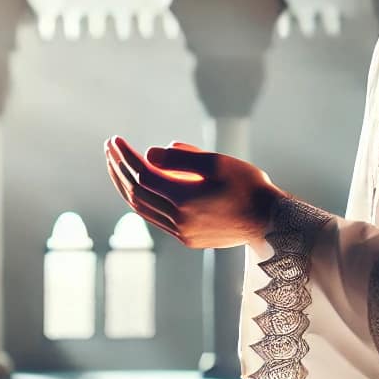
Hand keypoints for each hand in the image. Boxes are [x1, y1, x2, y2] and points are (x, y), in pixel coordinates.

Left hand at [104, 135, 285, 248]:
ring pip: (142, 209)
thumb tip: (149, 153)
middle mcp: (179, 221)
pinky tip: (137, 186)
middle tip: (109, 148)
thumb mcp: (217, 162)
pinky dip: (141, 200)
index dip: (125, 157)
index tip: (114, 140)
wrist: (269, 220)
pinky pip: (154, 218)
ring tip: (116, 166)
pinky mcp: (187, 239)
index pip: (143, 175)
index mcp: (186, 200)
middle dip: (119, 169)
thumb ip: (181, 157)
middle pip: (136, 193)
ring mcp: (182, 233)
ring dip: (125, 186)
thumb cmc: (248, 185)